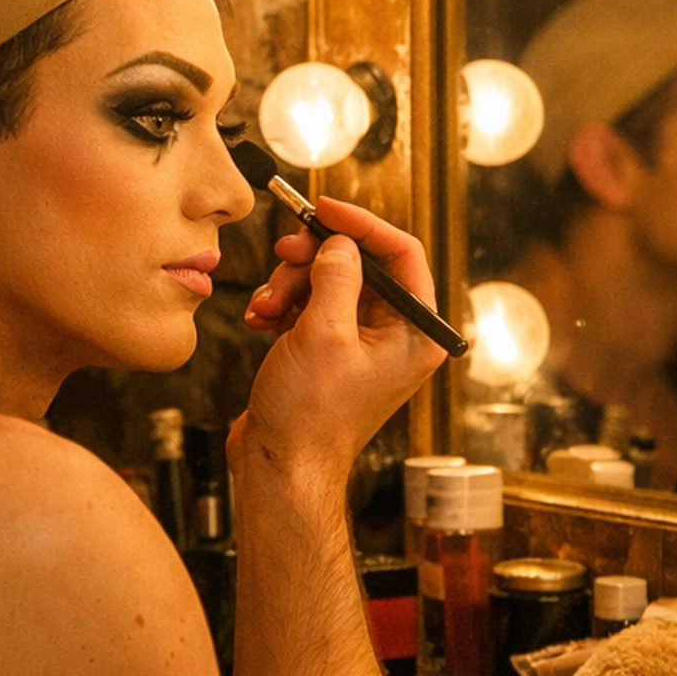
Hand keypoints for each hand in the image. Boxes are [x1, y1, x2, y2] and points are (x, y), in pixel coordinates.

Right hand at [231, 197, 445, 484]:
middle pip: (359, 265)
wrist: (280, 467)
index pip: (402, 255)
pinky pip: (308, 307)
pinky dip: (282, 306)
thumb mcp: (324, 333)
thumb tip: (339, 243)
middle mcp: (395, 337)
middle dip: (314, 259)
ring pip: (327, 282)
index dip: (362, 224)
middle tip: (284, 255)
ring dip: (289, 285)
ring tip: (265, 307)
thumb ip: (335, 276)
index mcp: (415, 334)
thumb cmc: (311, 417)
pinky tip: (261, 321)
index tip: (323, 208)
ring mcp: (361, 346)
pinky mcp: (329, 353)